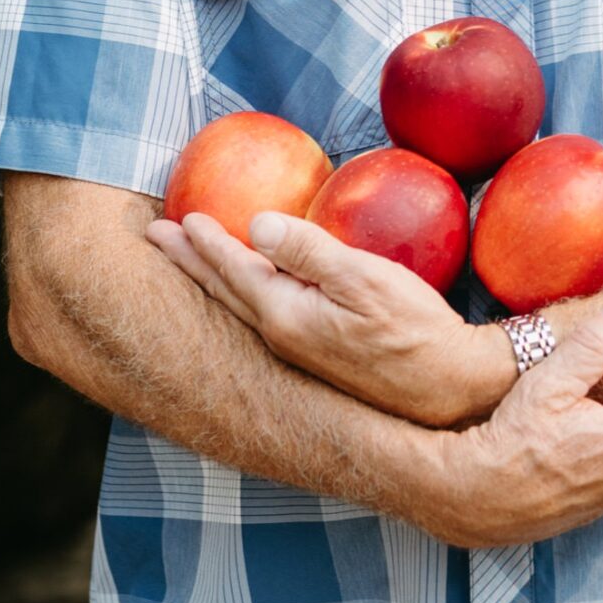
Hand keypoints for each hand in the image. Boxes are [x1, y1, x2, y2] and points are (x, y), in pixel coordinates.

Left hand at [146, 211, 513, 427]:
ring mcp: (297, 352)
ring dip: (209, 278)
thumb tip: (255, 224)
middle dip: (189, 261)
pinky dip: (238, 294)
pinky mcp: (315, 355)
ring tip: (187, 259)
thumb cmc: (414, 328)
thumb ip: (309, 251)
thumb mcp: (364, 279)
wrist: (448, 387)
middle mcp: (281, 337)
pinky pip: (258, 315)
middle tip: (154, 236)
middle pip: (223, 292)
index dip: (206, 241)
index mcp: (286, 316)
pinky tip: (246, 288)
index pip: (234, 269)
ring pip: (237, 306)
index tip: (179, 216)